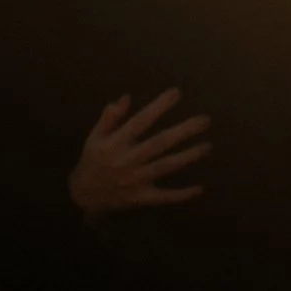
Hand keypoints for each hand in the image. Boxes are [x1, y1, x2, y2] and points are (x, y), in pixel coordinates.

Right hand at [68, 88, 210, 218]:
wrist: (82, 198)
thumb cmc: (91, 162)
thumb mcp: (94, 137)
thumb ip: (110, 117)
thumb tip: (127, 97)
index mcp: (116, 142)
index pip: (141, 121)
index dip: (158, 106)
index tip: (176, 93)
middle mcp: (128, 160)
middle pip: (160, 143)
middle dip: (183, 131)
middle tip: (205, 120)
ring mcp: (136, 180)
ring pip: (166, 167)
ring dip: (188, 157)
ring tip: (207, 146)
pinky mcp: (141, 198)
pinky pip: (164, 197)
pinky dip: (182, 195)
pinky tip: (199, 189)